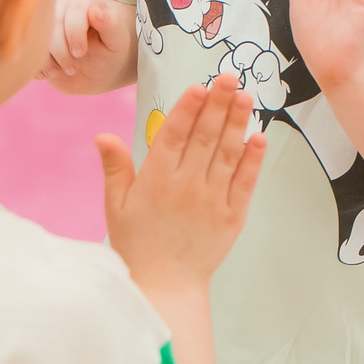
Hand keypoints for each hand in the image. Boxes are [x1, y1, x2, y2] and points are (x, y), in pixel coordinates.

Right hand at [44, 0, 132, 90]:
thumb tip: (95, 10)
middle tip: (73, 68)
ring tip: (64, 71)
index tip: (81, 53)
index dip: (74, 35)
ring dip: (48, 61)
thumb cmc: (110, 50)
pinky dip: (39, 66)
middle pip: (51, 26)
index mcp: (82, 2)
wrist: (98, 70)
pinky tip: (52, 73)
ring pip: (36, 39)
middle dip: (62, 53)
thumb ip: (111, 24)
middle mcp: (60, 7)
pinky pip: (28, 51)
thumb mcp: (117, 40)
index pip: (73, 12)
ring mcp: (45, 23)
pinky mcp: (36, 39)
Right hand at [98, 71, 264, 294]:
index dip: (188, 108)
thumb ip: (115, 169)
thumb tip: (104, 135)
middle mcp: (186, 185)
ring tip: (245, 97)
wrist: (165, 286)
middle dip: (218, 104)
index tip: (200, 87)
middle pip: (205, 137)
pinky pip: (245, 182)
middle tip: (230, 78)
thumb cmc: (137, 245)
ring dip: (238, 123)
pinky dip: (253, 159)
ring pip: (228, 153)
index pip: (174, 135)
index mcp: (156, 180)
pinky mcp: (232, 216)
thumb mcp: (117, 207)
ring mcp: (212, 200)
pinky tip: (259, 137)